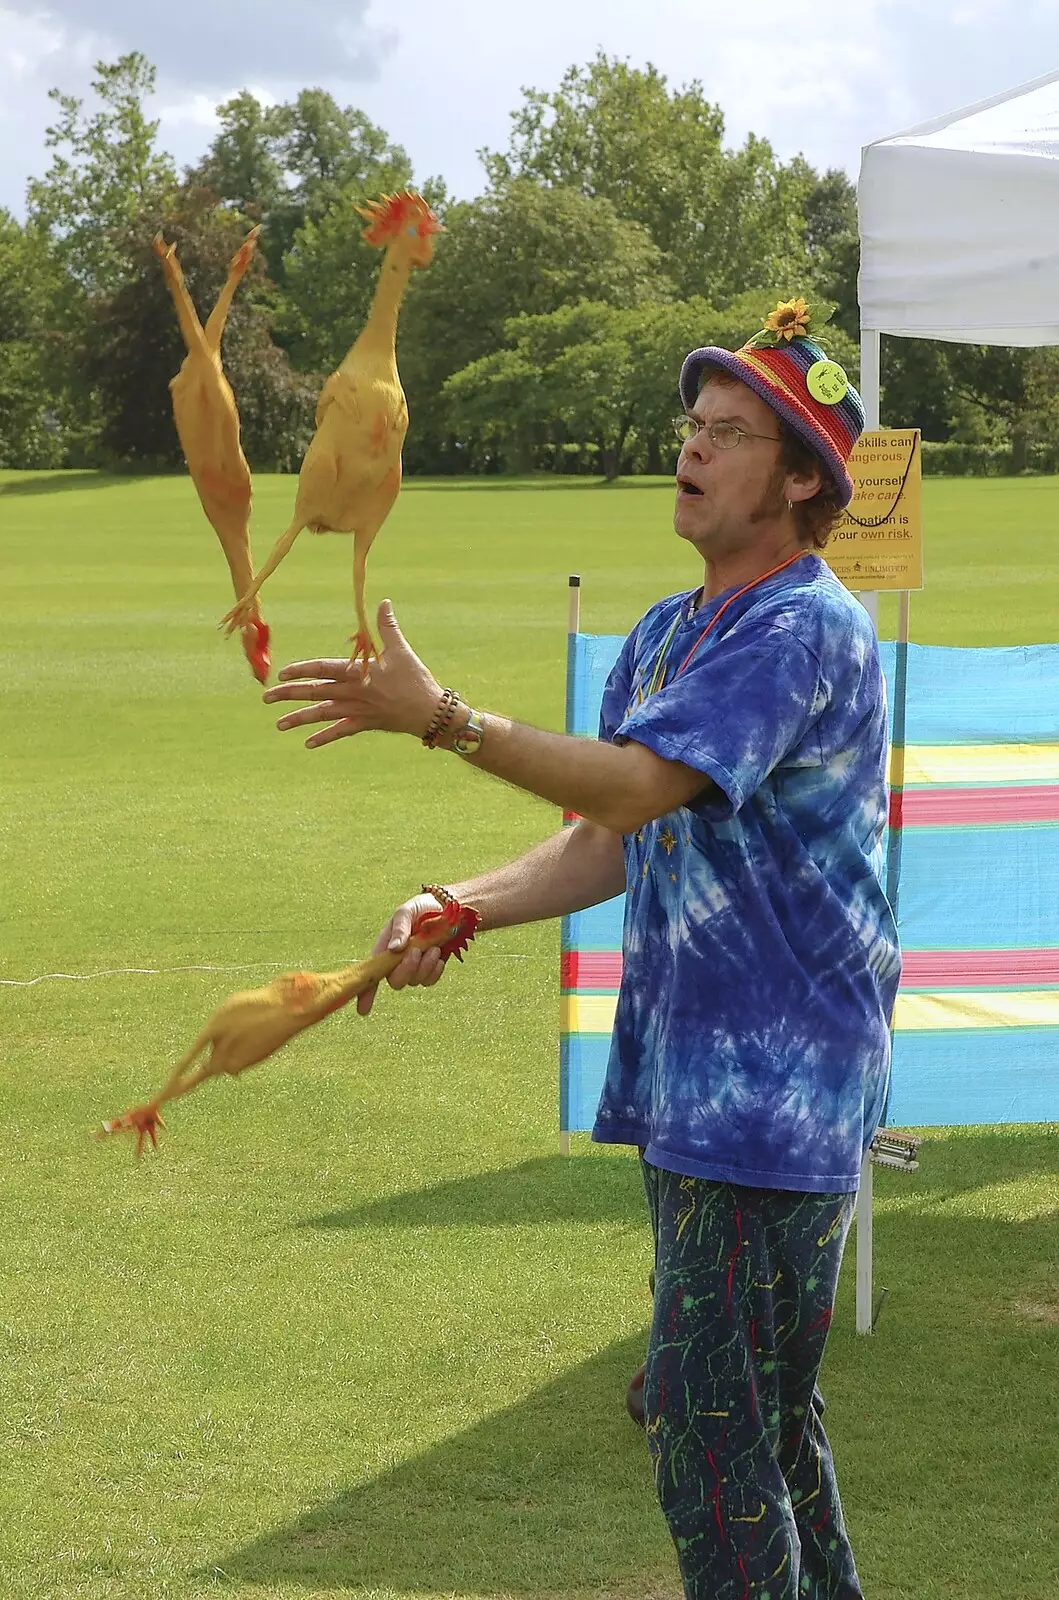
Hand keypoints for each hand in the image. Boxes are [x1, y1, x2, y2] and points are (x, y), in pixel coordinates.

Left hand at [263, 600, 441, 748]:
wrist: (430, 711)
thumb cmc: (416, 679)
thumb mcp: (401, 650)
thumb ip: (387, 627)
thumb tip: (384, 602)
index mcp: (358, 672)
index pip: (322, 668)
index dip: (301, 670)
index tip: (281, 674)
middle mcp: (353, 692)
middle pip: (315, 692)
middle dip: (289, 695)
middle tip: (266, 698)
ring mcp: (358, 710)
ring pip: (323, 715)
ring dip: (299, 719)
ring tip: (279, 725)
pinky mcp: (366, 724)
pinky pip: (341, 732)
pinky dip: (325, 737)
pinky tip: (308, 743)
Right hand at [356, 892, 449, 1016]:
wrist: (446, 908)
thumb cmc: (420, 908)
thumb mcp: (406, 911)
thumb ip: (400, 928)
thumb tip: (394, 949)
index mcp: (384, 948)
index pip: (372, 972)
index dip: (366, 992)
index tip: (363, 1009)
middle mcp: (396, 961)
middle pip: (395, 981)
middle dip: (407, 969)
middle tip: (418, 950)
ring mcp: (413, 967)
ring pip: (414, 981)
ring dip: (424, 966)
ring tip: (433, 947)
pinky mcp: (429, 969)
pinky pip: (429, 980)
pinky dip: (435, 970)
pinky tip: (439, 957)